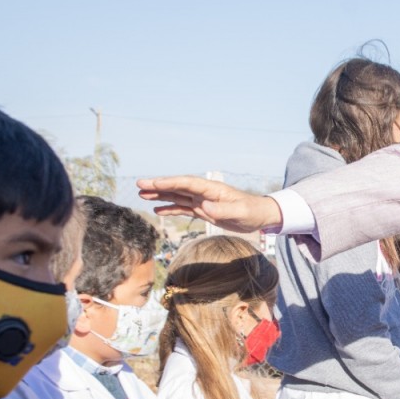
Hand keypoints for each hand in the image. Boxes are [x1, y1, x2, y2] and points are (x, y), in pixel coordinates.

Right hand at [136, 176, 281, 233]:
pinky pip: (183, 208)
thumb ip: (222, 210)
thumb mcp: (240, 212)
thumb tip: (203, 207)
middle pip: (178, 187)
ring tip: (142, 195)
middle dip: (158, 185)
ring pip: (177, 196)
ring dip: (160, 195)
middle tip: (139, 184)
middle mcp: (204, 193)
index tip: (153, 183)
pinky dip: (170, 208)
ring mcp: (203, 201)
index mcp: (212, 189)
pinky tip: (158, 210)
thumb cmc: (252, 212)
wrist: (260, 215)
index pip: (187, 183)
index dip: (170, 182)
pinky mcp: (204, 210)